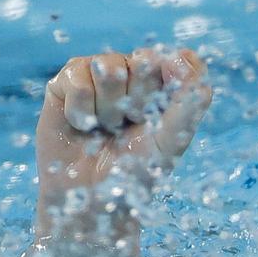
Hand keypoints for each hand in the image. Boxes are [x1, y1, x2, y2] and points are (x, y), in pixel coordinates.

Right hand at [33, 47, 211, 256]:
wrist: (90, 198)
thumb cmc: (136, 170)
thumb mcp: (171, 140)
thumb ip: (190, 103)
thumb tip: (186, 62)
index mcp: (168, 84)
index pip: (181, 58)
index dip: (173, 79)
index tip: (162, 110)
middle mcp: (136, 72)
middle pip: (146, 59)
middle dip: (139, 100)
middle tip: (131, 125)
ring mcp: (101, 73)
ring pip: (109, 66)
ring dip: (109, 107)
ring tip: (107, 127)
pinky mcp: (67, 80)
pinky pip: (78, 79)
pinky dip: (81, 109)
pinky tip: (83, 125)